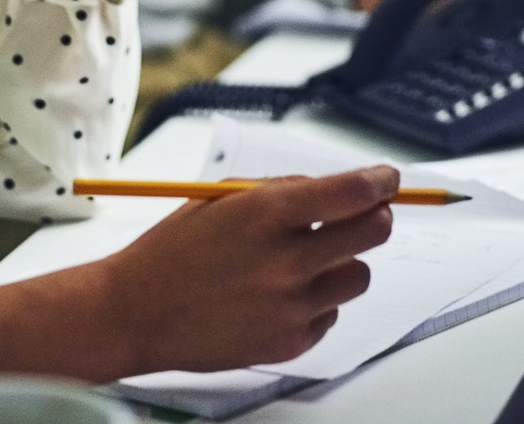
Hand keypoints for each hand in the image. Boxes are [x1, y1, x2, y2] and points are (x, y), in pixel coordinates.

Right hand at [94, 167, 398, 374]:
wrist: (135, 312)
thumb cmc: (175, 250)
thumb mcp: (225, 199)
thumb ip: (284, 190)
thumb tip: (339, 188)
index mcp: (267, 214)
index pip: (353, 193)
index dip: (381, 182)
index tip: (388, 179)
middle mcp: (285, 261)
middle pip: (373, 233)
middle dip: (376, 217)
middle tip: (368, 214)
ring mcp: (289, 307)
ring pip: (359, 276)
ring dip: (344, 263)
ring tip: (307, 261)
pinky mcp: (289, 343)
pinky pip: (331, 314)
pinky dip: (316, 302)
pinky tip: (280, 295)